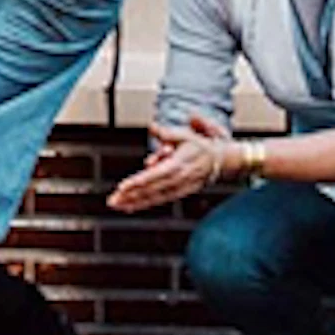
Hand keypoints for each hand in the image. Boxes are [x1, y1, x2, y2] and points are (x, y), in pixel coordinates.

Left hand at [107, 111, 244, 212]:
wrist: (220, 160)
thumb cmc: (200, 145)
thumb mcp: (185, 134)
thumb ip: (167, 133)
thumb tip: (153, 127)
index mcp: (179, 165)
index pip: (155, 175)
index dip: (138, 182)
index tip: (123, 187)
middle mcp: (178, 179)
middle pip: (151, 189)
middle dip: (131, 196)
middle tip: (113, 200)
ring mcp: (179, 188)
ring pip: (154, 197)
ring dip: (135, 202)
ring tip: (118, 205)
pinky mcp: (179, 192)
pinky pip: (160, 199)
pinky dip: (144, 204)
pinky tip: (131, 207)